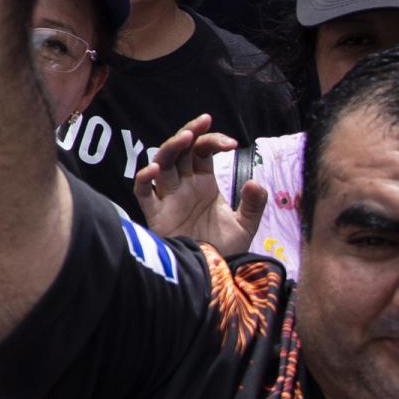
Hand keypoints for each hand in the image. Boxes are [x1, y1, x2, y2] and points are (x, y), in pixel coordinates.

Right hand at [134, 115, 263, 254]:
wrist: (212, 276)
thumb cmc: (224, 250)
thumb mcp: (245, 226)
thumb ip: (253, 204)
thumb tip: (255, 182)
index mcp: (203, 183)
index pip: (202, 151)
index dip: (213, 140)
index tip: (233, 144)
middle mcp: (184, 186)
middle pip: (179, 150)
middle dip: (189, 133)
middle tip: (202, 122)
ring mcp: (168, 198)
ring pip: (161, 163)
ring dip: (170, 147)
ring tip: (185, 137)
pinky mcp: (156, 214)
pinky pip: (143, 193)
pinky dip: (144, 179)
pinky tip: (154, 170)